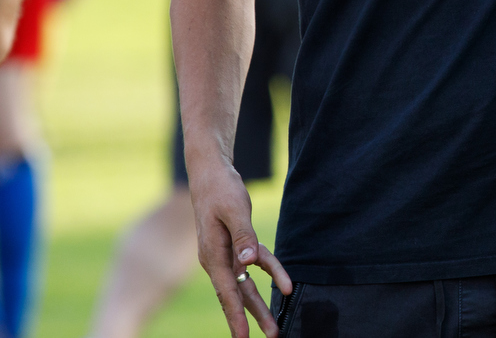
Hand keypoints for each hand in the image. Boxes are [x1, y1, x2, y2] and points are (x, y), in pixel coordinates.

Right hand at [189, 158, 291, 337]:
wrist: (211, 174)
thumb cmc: (221, 190)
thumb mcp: (234, 210)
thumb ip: (243, 237)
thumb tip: (248, 264)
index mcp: (213, 255)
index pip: (226, 291)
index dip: (236, 315)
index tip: (243, 337)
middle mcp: (217, 260)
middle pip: (237, 295)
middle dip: (253, 318)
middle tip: (271, 335)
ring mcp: (226, 255)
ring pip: (245, 285)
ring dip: (260, 304)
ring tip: (275, 325)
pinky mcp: (236, 246)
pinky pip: (255, 264)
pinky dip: (270, 272)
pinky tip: (285, 285)